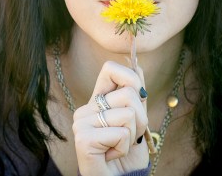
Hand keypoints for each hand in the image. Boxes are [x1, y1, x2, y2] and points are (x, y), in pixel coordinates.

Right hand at [72, 60, 149, 175]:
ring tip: (119, 146)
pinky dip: (124, 147)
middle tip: (129, 136)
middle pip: (129, 93)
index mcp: (97, 101)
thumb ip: (136, 96)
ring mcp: (81, 123)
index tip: (138, 100)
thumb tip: (138, 66)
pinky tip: (112, 155)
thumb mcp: (136, 121)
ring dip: (132, 135)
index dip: (131, 78)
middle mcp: (86, 109)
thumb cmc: (127, 154)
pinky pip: (121, 133)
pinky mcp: (83, 139)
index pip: (110, 69)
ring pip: (127, 113)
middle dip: (140, 118)